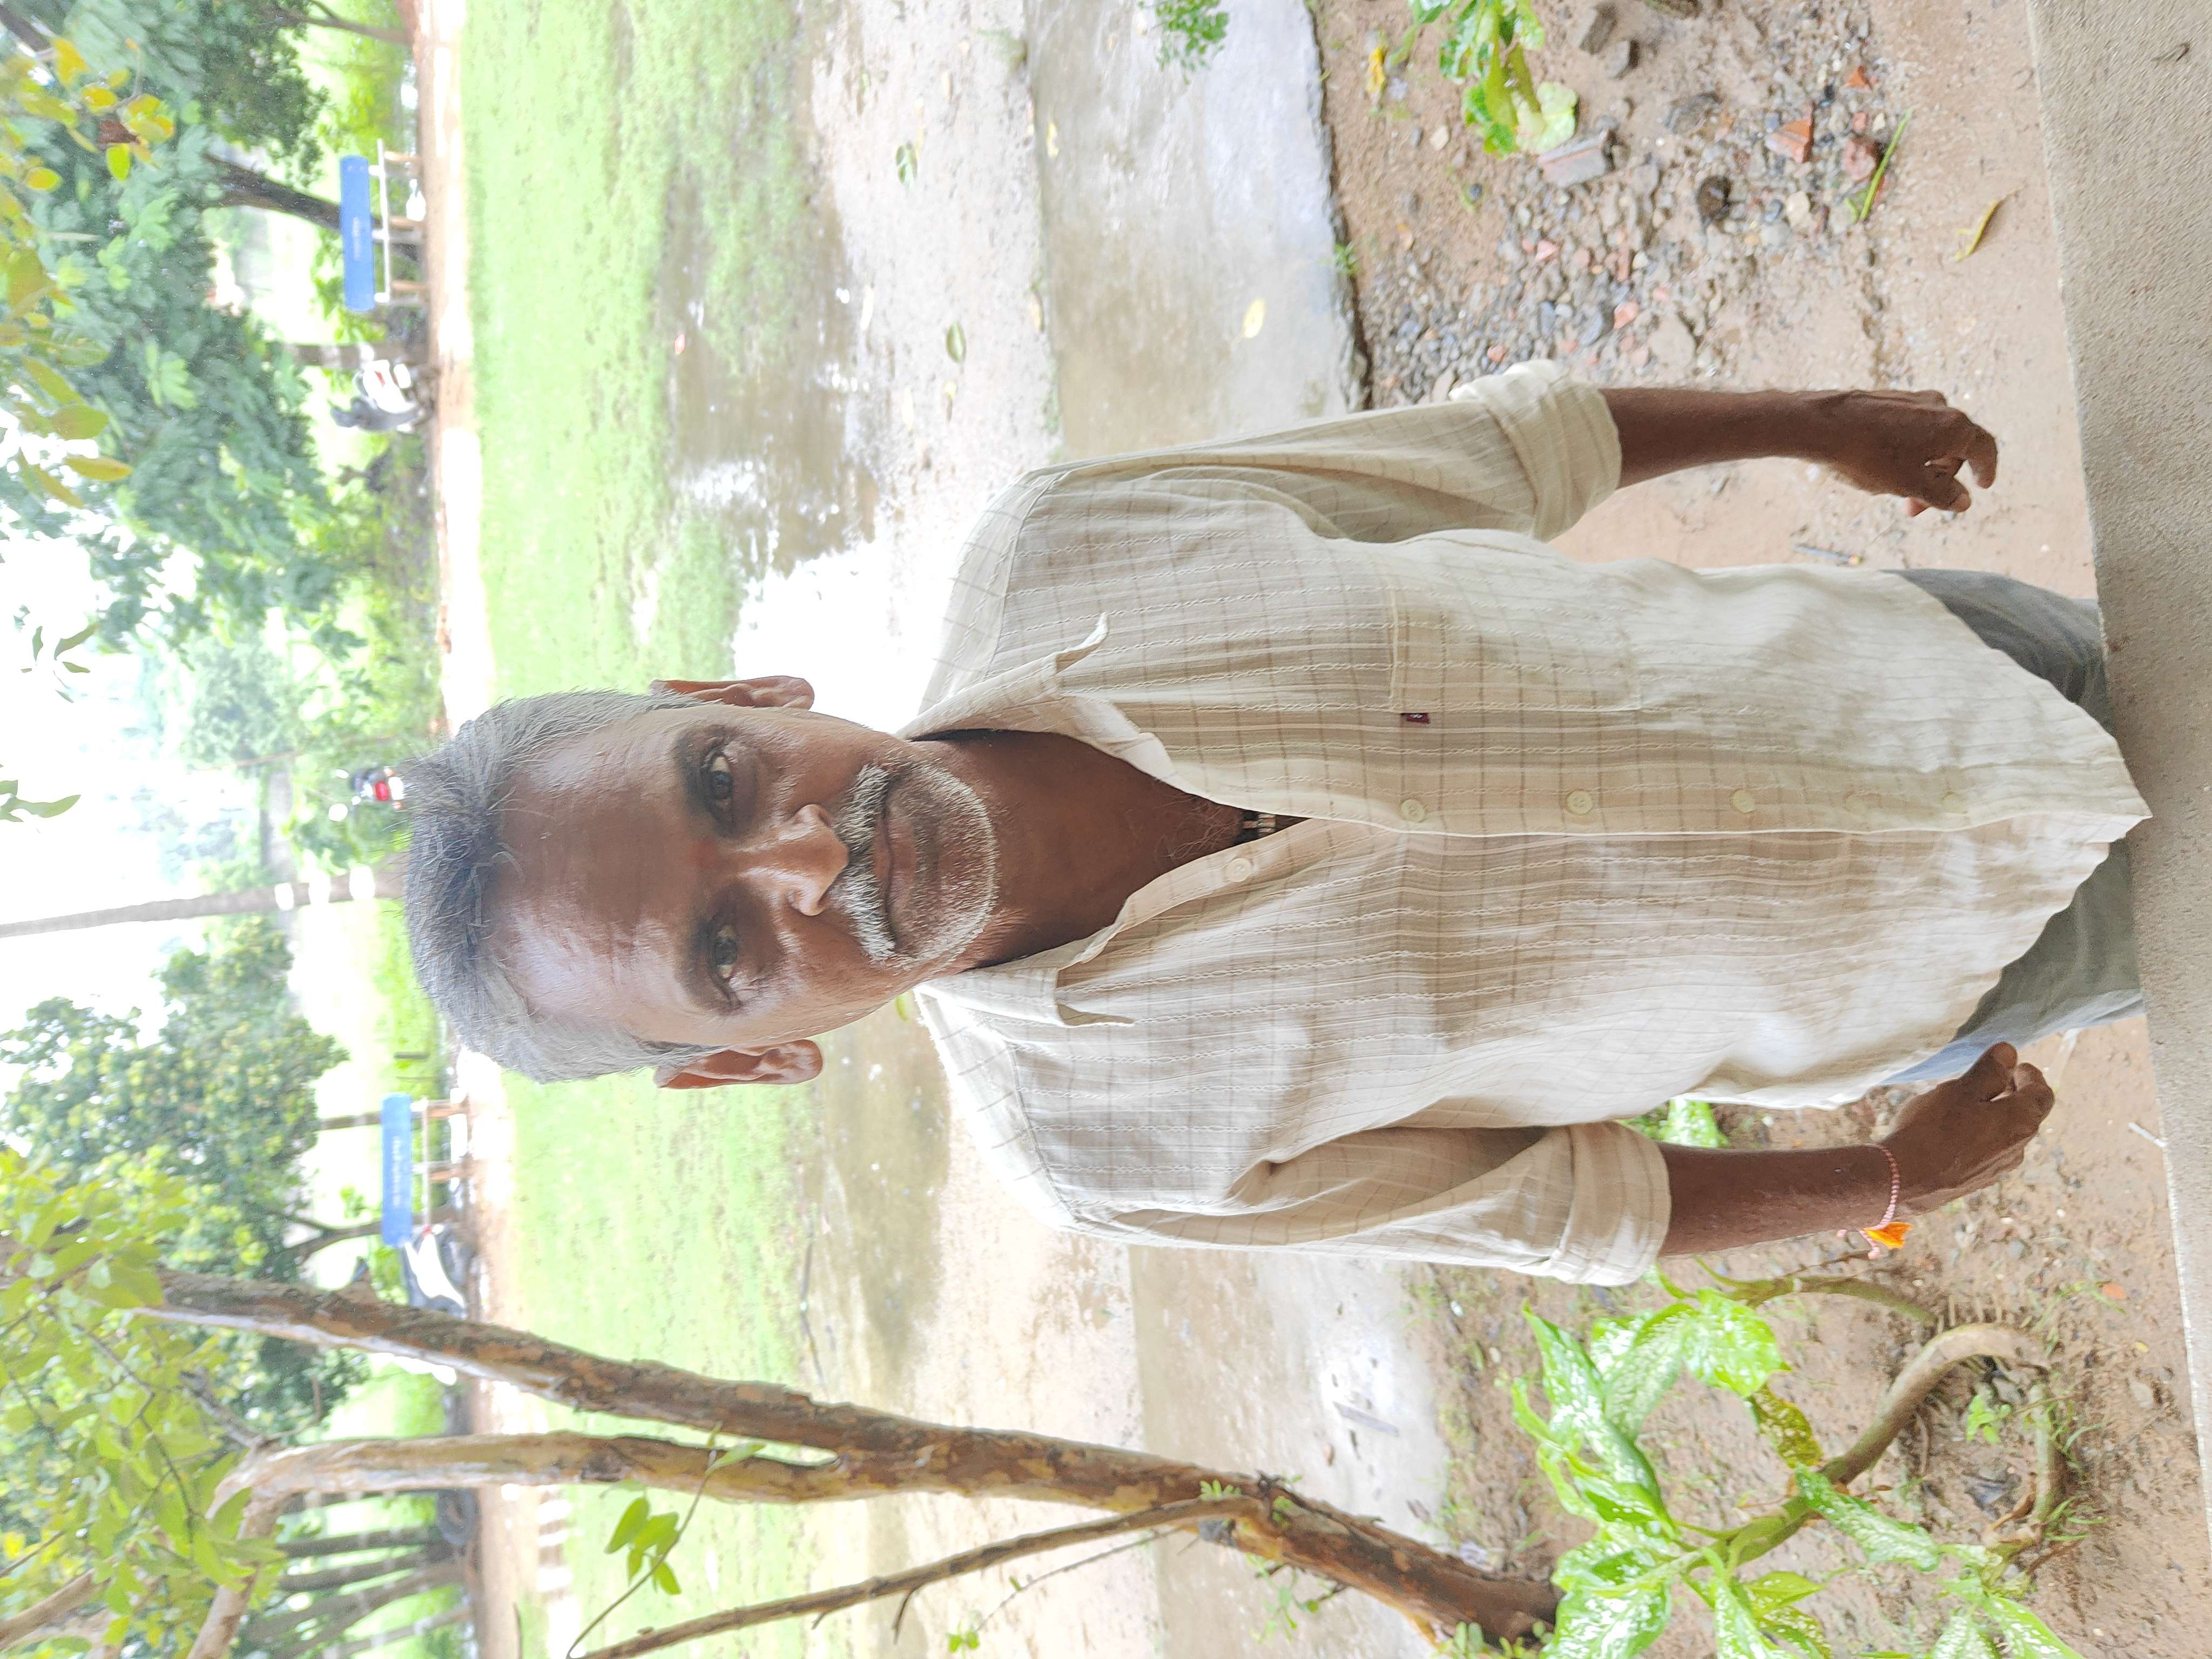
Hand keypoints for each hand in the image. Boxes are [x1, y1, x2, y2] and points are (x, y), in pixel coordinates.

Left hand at [1804, 389, 1998, 515]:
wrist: (1820, 426)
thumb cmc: (1867, 455)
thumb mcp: (1909, 484)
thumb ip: (1942, 494)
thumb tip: (1964, 502)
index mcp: (1953, 425)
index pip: (1983, 447)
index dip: (1986, 469)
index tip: (1982, 485)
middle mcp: (1938, 406)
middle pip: (1952, 448)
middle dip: (1938, 482)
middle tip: (1912, 510)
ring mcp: (1912, 401)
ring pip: (1928, 441)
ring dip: (1919, 470)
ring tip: (1891, 491)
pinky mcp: (1889, 402)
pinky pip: (1908, 431)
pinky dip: (1904, 453)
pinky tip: (1878, 470)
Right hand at [1880, 1043, 2053, 1213]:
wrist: (1904, 1180)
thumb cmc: (1933, 1129)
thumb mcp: (1960, 1090)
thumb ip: (1988, 1071)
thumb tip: (2009, 1052)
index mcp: (2019, 1122)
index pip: (2041, 1094)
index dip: (2033, 1076)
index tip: (2019, 1066)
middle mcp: (2017, 1148)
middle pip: (2027, 1115)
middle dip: (2015, 1094)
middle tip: (1998, 1079)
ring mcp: (1998, 1168)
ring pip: (2007, 1134)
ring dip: (1998, 1115)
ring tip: (1973, 1103)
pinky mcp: (1977, 1181)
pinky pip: (1989, 1151)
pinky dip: (1982, 1133)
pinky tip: (1957, 1130)